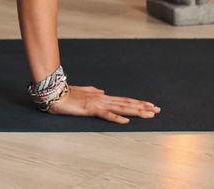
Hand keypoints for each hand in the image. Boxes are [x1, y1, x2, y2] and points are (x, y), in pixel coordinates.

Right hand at [46, 84, 160, 123]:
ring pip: (121, 108)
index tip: (150, 105)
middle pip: (127, 104)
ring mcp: (98, 104)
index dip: (138, 103)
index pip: (124, 101)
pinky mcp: (90, 110)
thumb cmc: (68, 95)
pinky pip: (106, 115)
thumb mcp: (83, 93)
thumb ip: (94, 92)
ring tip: (149, 114)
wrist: (55, 95)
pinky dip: (117, 118)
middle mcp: (103, 99)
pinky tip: (126, 121)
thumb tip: (103, 92)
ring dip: (136, 111)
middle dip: (143, 107)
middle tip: (157, 110)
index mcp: (102, 97)